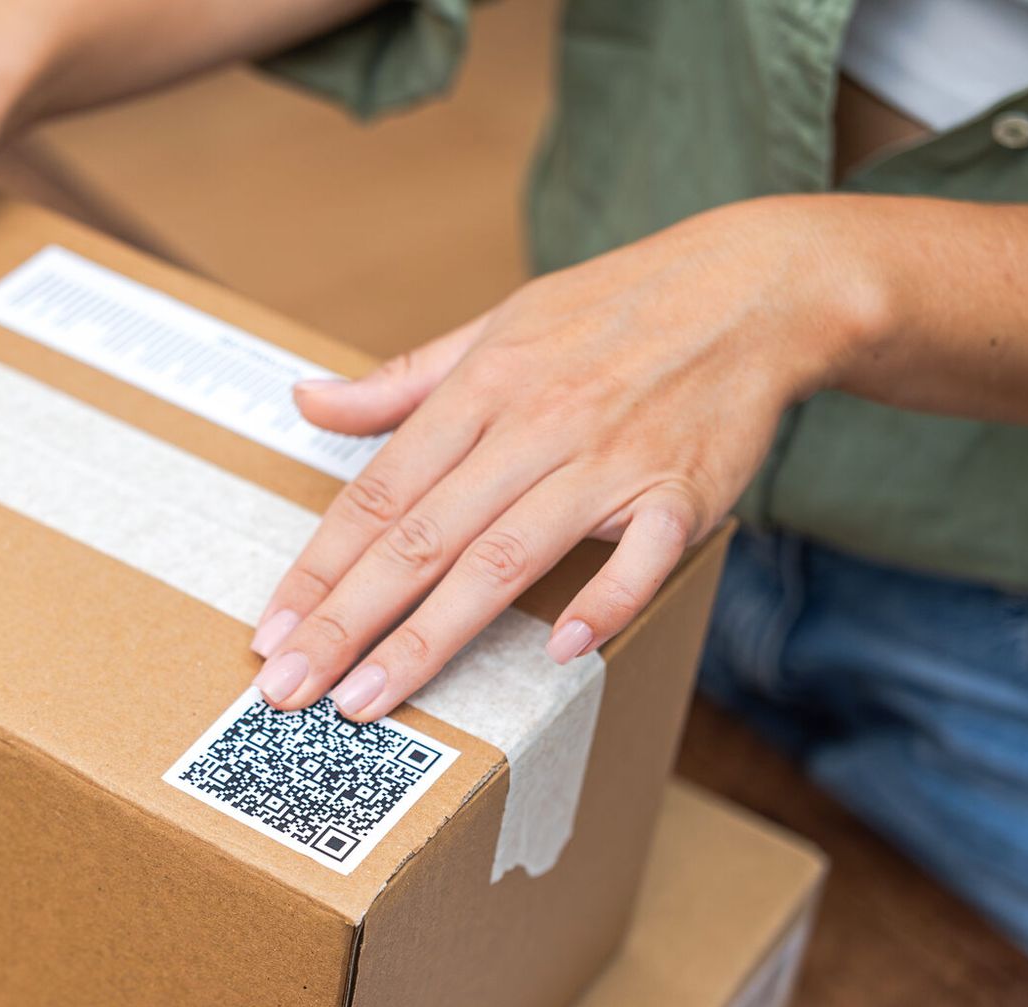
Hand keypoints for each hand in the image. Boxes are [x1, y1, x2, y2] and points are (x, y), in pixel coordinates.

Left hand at [249, 195, 882, 721]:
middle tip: (290, 687)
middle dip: (347, 620)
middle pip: (421, 539)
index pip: (378, 494)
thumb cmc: (613, 312)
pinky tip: (560, 653)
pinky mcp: (683, 490)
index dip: (318, 567)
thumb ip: (399, 382)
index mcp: (480, 389)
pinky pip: (641, 555)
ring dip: (430, 635)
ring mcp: (609, 461)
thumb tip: (307, 399)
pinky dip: (604, 600)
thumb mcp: (495, 327)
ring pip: (503, 559)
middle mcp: (534, 426)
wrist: (754, 287)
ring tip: (368, 698)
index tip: (272, 629)